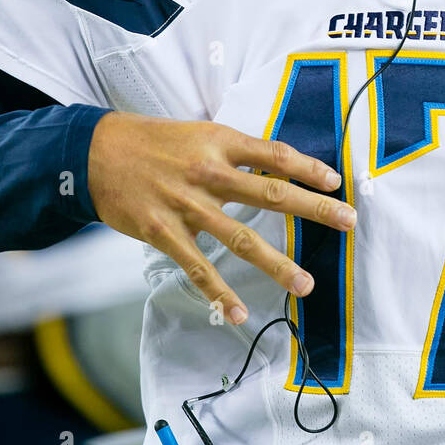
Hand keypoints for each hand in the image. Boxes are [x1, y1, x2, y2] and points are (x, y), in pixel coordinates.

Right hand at [87, 111, 354, 324]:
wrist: (96, 151)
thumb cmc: (152, 141)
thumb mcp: (198, 132)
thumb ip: (234, 151)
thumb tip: (274, 169)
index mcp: (219, 142)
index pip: (274, 155)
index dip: (309, 167)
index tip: (337, 181)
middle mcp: (208, 172)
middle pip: (272, 193)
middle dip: (314, 209)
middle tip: (349, 221)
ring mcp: (186, 204)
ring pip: (241, 238)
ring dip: (277, 264)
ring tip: (306, 284)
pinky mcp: (163, 231)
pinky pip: (197, 267)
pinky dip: (219, 292)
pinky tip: (238, 311)